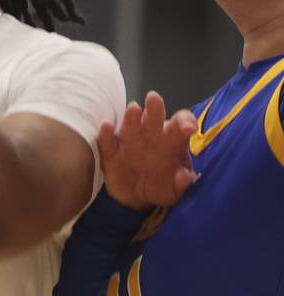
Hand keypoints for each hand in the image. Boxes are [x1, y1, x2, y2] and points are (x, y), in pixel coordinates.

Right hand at [97, 91, 196, 209]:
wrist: (137, 196)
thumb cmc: (161, 185)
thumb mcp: (175, 190)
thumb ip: (182, 184)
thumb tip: (185, 177)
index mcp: (172, 140)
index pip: (180, 124)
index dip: (185, 122)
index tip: (188, 128)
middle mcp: (151, 136)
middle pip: (154, 119)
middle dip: (155, 109)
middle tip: (154, 99)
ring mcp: (130, 143)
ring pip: (131, 127)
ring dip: (132, 118)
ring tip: (133, 109)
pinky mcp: (112, 154)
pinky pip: (108, 143)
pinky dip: (107, 135)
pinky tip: (107, 126)